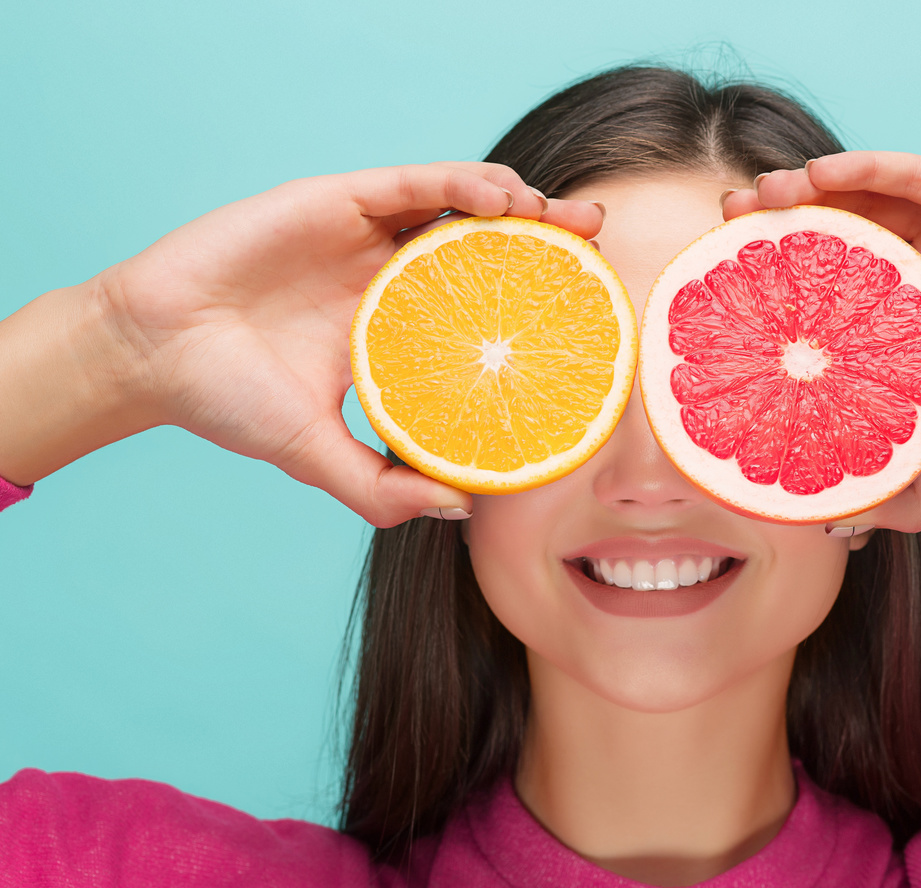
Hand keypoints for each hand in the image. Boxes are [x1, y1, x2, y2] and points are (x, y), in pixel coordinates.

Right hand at [0, 163, 604, 526]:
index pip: (480, 302)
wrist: (151, 355)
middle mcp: (389, 274)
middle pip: (485, 244)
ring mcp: (365, 235)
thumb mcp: (317, 456)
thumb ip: (382, 488)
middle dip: (547, 237)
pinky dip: (463, 183)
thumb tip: (460, 509)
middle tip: (598, 241)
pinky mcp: (337, 200)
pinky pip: (415, 181)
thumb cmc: (227, 402)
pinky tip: (504, 199)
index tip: (589, 309)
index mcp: (394, 326)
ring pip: (460, 204)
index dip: (535, 299)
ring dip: (519, 203)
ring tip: (565, 218)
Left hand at [722, 152, 920, 531]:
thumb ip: (904, 493)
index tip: (720, 291)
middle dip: (773, 228)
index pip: (824, 295)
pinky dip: (862, 168)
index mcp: (906, 323)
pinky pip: (912, 172)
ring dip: (802, 191)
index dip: (773, 287)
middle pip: (831, 235)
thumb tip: (836, 531)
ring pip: (860, 197)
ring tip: (755, 196)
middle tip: (722, 226)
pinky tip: (818, 174)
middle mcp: (919, 270)